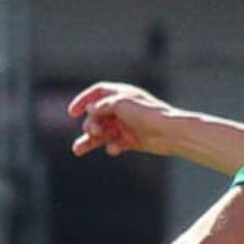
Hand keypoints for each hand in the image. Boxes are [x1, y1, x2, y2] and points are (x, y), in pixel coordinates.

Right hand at [67, 81, 182, 158]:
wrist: (171, 133)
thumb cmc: (147, 114)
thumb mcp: (120, 104)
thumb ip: (102, 106)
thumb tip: (89, 110)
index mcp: (121, 95)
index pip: (97, 93)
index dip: (83, 100)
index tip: (71, 112)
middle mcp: (122, 109)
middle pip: (96, 116)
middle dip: (90, 124)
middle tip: (93, 131)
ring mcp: (126, 125)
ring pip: (102, 133)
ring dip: (90, 141)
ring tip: (77, 150)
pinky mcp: (131, 140)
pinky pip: (114, 144)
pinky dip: (111, 147)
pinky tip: (114, 149)